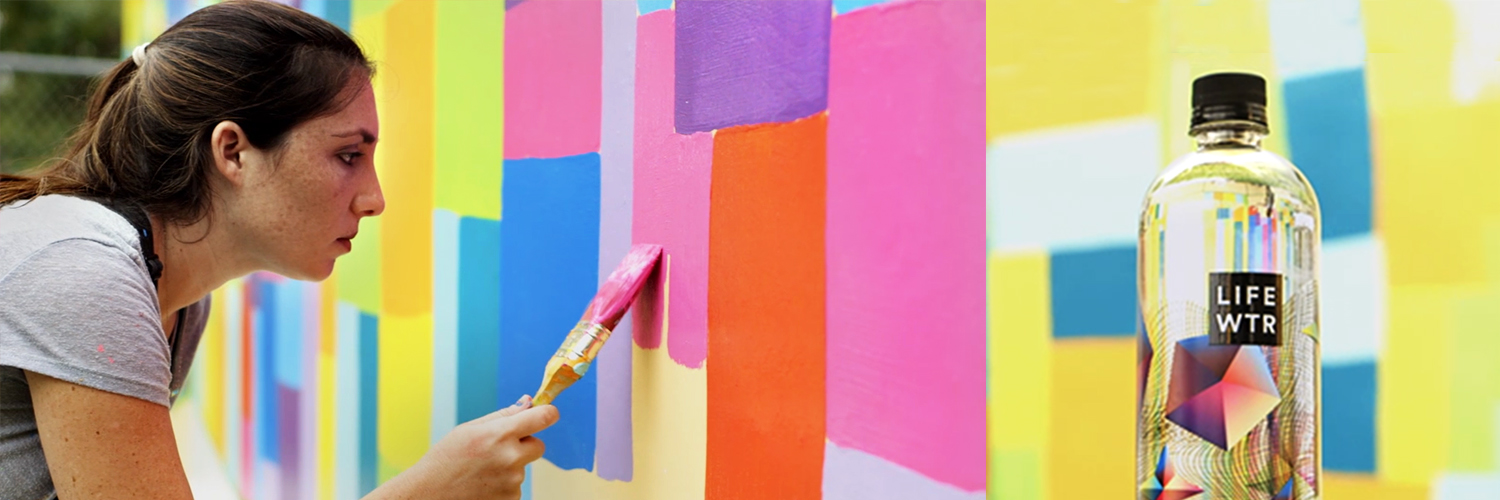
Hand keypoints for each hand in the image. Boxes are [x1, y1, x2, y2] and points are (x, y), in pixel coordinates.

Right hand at [372, 395, 558, 499]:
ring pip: (523, 467)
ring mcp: (512, 481)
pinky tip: (483, 484)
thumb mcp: (469, 430)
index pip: (542, 418)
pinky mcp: (511, 499)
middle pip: (538, 446)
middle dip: (524, 445)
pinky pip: (515, 486)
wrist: (428, 495)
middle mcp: (510, 458)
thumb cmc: (446, 460)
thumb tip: (528, 402)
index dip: (548, 413)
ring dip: (509, 467)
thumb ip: (502, 416)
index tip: (548, 413)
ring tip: (481, 471)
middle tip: (498, 449)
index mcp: (500, 434)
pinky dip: (503, 484)